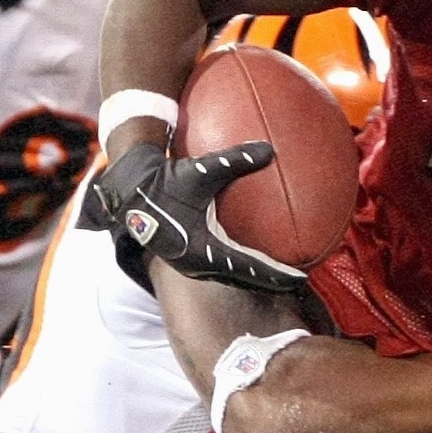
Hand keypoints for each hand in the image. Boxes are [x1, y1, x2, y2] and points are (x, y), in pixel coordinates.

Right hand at [86, 137, 306, 292]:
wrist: (131, 192)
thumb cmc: (166, 180)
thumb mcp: (201, 170)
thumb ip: (235, 160)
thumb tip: (269, 149)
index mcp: (202, 249)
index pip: (249, 268)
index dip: (276, 274)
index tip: (300, 278)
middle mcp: (197, 264)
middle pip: (244, 280)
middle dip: (272, 282)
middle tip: (299, 282)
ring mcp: (191, 265)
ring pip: (233, 277)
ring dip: (257, 278)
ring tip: (282, 277)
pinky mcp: (188, 259)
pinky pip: (223, 269)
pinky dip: (243, 269)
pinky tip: (255, 260)